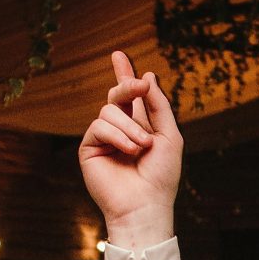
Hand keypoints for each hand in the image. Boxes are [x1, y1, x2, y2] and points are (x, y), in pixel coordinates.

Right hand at [77, 51, 180, 249]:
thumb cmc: (161, 175)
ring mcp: (103, 139)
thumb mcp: (169, 135)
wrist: (145, 204)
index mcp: (139, 125)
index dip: (123, 75)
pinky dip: (118, 136)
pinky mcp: (89, 148)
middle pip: (116, 95)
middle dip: (127, 86)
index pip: (128, 97)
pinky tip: (130, 151)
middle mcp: (120, 130)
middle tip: (139, 86)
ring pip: (109, 111)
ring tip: (142, 147)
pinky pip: (99, 126)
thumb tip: (146, 76)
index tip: (118, 55)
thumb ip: (158, 105)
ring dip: (130, 127)